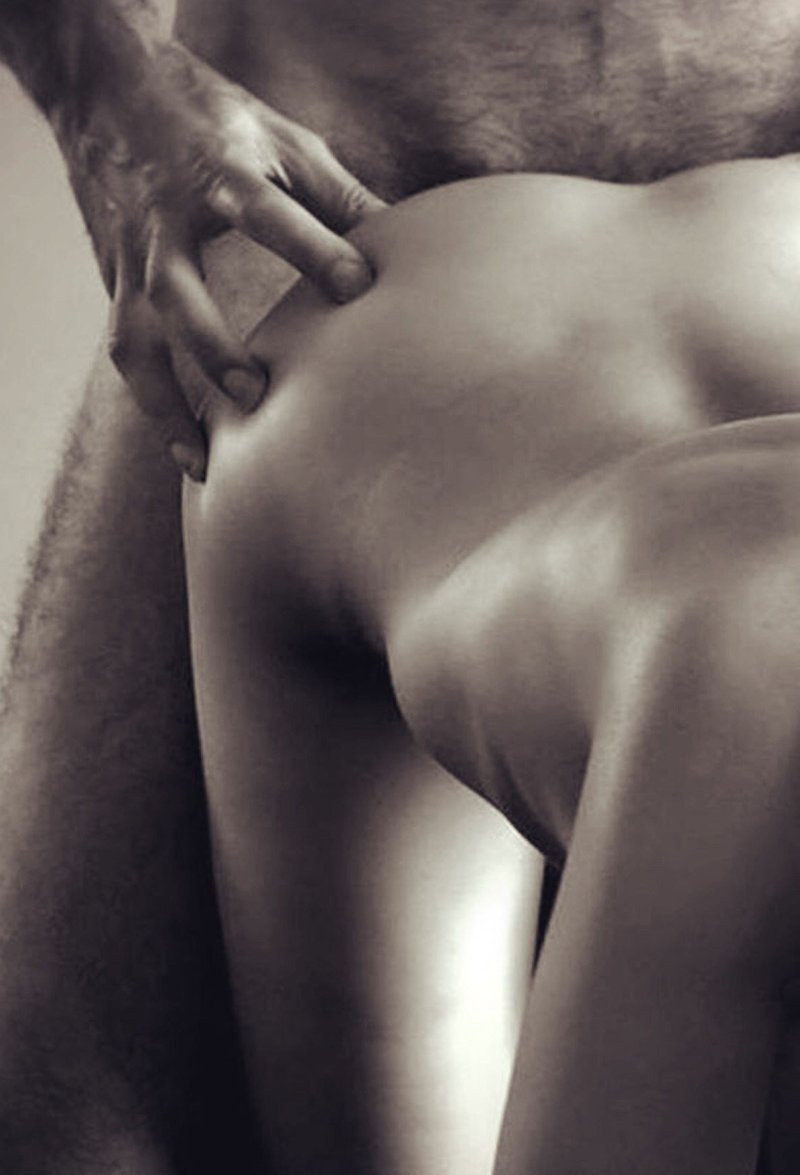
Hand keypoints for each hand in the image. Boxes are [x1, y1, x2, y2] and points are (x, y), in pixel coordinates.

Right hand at [58, 38, 384, 477]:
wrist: (105, 88)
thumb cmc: (213, 117)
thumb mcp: (281, 141)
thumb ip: (339, 196)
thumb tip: (405, 245)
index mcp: (215, 173)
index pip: (262, 212)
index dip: (311, 249)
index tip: (359, 289)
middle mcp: (163, 221)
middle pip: (173, 292)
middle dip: (211, 347)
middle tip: (255, 395)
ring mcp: (129, 257)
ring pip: (132, 342)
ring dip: (165, 404)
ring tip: (205, 460)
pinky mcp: (112, 281)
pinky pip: (127, 353)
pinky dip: (154, 404)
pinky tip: (187, 450)